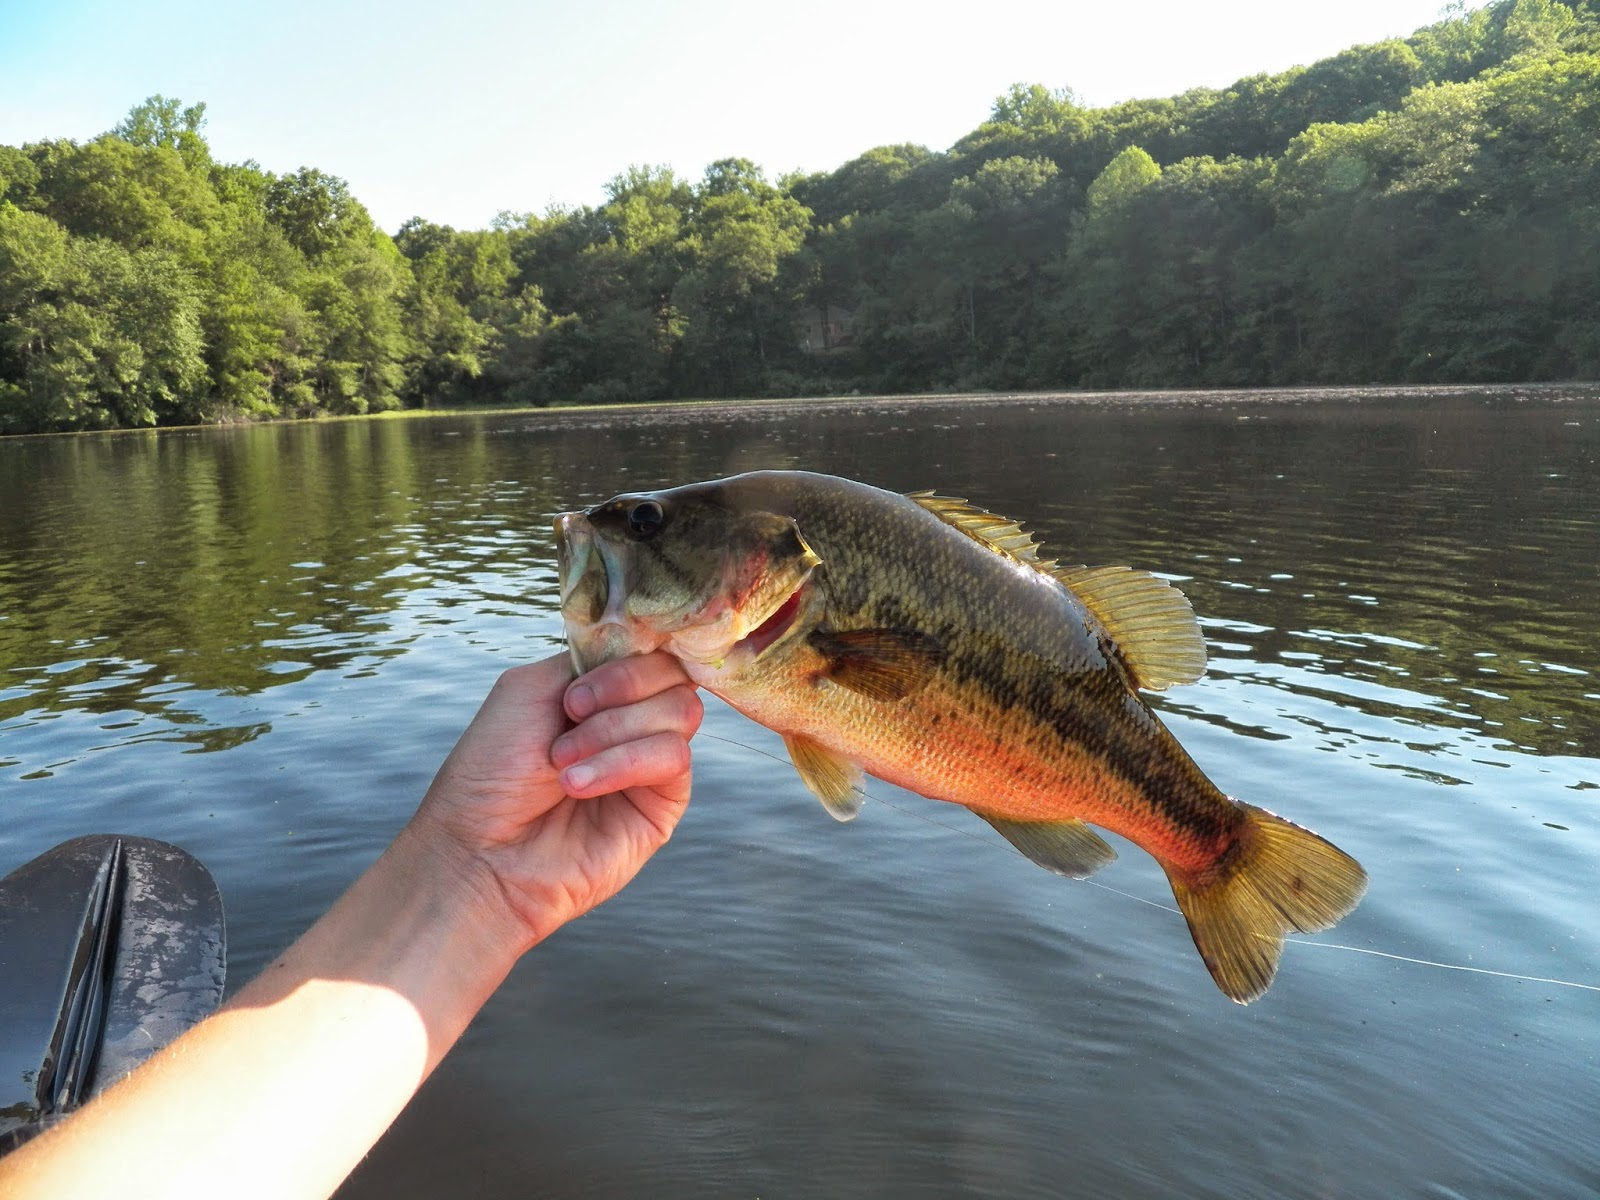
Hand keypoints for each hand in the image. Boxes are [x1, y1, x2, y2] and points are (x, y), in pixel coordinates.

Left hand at [405, 650, 702, 948]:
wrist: (480, 850)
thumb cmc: (490, 774)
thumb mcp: (528, 689)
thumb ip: (589, 660)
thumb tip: (644, 651)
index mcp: (601, 688)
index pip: (649, 649)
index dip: (626, 659)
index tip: (577, 691)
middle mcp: (632, 719)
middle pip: (674, 674)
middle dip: (621, 690)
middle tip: (569, 718)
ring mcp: (651, 761)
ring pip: (681, 712)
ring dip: (613, 732)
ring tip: (562, 765)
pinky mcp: (664, 803)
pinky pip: (673, 759)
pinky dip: (624, 763)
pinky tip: (580, 785)